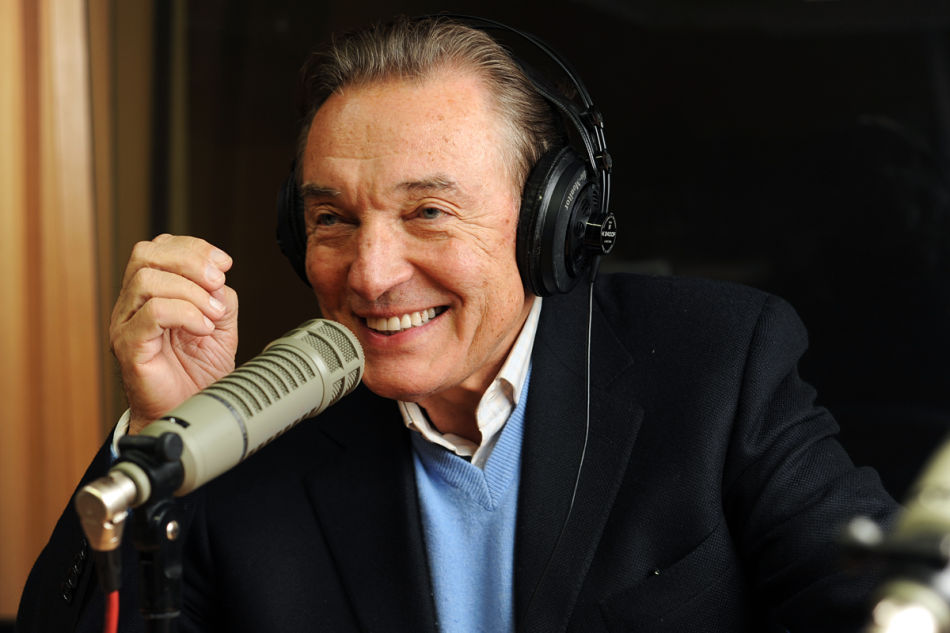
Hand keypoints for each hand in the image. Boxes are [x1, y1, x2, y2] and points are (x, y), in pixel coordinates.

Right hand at [110, 234, 238, 434]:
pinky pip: (152, 313)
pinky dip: (185, 314)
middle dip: (190, 260)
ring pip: (148, 280)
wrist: (189, 411)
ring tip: (213, 315)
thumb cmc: (198, 372)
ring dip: (192, 292)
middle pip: (146, 255)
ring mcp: (126, 323)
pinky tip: (203, 329)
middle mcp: (133, 303)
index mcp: (152, 292)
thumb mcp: (220, 324)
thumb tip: (219, 278)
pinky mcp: (129, 345)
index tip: (224, 263)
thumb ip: (220, 296)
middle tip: (218, 281)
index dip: (193, 247)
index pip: (159, 248)